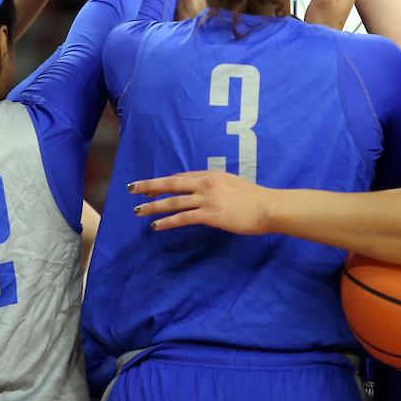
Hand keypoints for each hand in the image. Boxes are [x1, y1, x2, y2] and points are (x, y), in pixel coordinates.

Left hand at [128, 170, 271, 233]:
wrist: (268, 207)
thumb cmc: (254, 199)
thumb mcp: (232, 184)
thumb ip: (215, 187)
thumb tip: (204, 194)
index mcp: (210, 175)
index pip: (181, 177)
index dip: (164, 182)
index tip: (151, 187)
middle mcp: (205, 183)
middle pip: (171, 183)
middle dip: (149, 185)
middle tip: (132, 188)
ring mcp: (206, 198)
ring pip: (173, 201)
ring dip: (153, 206)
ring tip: (138, 210)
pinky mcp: (209, 214)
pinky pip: (182, 217)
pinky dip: (167, 221)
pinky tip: (156, 225)